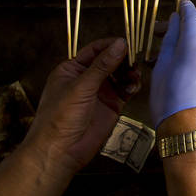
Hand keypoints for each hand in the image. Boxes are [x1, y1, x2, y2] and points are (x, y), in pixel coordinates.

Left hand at [22, 37, 128, 176]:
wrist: (60, 152)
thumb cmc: (61, 117)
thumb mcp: (81, 87)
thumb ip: (102, 65)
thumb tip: (121, 44)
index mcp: (72, 69)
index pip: (95, 50)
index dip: (111, 46)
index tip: (127, 43)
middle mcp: (87, 79)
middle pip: (110, 61)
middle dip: (123, 60)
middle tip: (134, 61)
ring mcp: (100, 92)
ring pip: (120, 75)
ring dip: (129, 73)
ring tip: (134, 75)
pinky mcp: (111, 106)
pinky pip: (125, 90)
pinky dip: (132, 87)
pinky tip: (132, 88)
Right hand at [150, 0, 195, 128]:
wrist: (192, 132)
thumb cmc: (170, 102)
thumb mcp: (161, 68)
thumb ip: (170, 40)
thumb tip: (176, 20)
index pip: (193, 17)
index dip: (186, 6)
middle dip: (182, 34)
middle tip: (161, 37)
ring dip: (191, 51)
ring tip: (173, 65)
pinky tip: (189, 77)